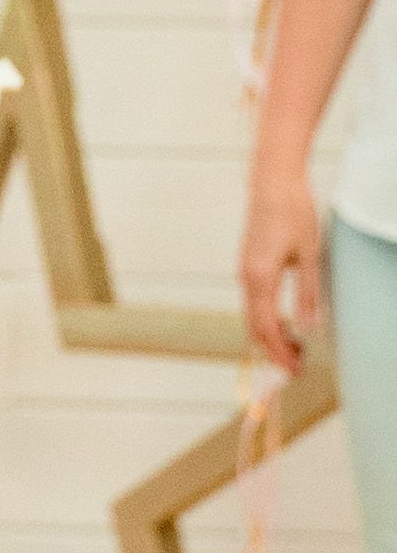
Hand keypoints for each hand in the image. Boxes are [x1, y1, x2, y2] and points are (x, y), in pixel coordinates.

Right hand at [241, 170, 322, 373]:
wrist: (272, 182)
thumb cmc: (292, 213)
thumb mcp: (309, 255)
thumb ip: (307, 294)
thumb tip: (309, 328)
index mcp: (260, 280)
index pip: (268, 328)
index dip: (280, 352)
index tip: (294, 369)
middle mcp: (246, 279)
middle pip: (254, 328)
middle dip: (273, 351)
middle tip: (294, 368)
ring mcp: (244, 272)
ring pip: (251, 316)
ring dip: (269, 336)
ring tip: (293, 348)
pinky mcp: (248, 265)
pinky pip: (252, 302)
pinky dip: (265, 320)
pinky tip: (282, 323)